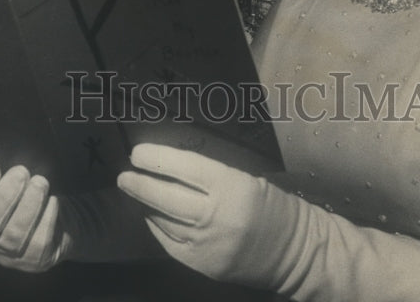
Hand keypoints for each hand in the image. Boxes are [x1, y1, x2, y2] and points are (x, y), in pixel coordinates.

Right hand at [0, 161, 70, 271]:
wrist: (58, 224)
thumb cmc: (28, 196)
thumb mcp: (12, 185)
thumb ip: (4, 175)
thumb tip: (8, 153)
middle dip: (5, 195)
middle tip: (21, 172)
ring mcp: (10, 254)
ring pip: (14, 234)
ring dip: (29, 205)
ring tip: (40, 183)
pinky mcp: (35, 260)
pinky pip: (39, 242)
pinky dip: (47, 219)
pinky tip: (52, 202)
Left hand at [116, 143, 301, 287]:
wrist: (295, 253)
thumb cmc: (274, 207)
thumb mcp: (247, 180)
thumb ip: (210, 177)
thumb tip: (171, 167)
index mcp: (231, 187)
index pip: (185, 168)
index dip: (158, 158)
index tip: (137, 152)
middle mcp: (217, 216)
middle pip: (167, 197)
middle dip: (141, 184)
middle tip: (124, 175)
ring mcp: (209, 245)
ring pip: (165, 222)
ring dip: (146, 205)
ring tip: (134, 190)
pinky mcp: (205, 266)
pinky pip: (172, 244)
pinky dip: (159, 228)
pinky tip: (152, 216)